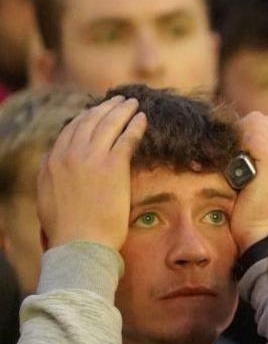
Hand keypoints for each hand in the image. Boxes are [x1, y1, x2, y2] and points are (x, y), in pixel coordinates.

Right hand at [36, 96, 144, 250]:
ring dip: (122, 110)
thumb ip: (50, 176)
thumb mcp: (48, 197)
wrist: (80, 242)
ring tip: (133, 104)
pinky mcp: (112, 165)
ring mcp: (90, 158)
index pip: (70, 130)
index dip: (86, 117)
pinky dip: (135, 125)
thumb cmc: (67, 229)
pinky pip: (126, 138)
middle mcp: (68, 154)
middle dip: (105, 107)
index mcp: (51, 162)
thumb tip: (51, 164)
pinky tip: (143, 119)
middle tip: (119, 100)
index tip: (97, 111)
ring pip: (108, 124)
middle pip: (89, 121)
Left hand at [231, 112, 267, 252]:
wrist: (261, 235)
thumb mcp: (254, 177)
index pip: (264, 123)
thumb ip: (251, 154)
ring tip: (233, 164)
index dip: (244, 132)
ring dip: (238, 140)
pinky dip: (239, 148)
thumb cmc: (251, 210)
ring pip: (255, 124)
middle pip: (260, 120)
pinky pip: (252, 137)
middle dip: (240, 133)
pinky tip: (235, 168)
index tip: (231, 152)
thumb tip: (229, 132)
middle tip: (230, 158)